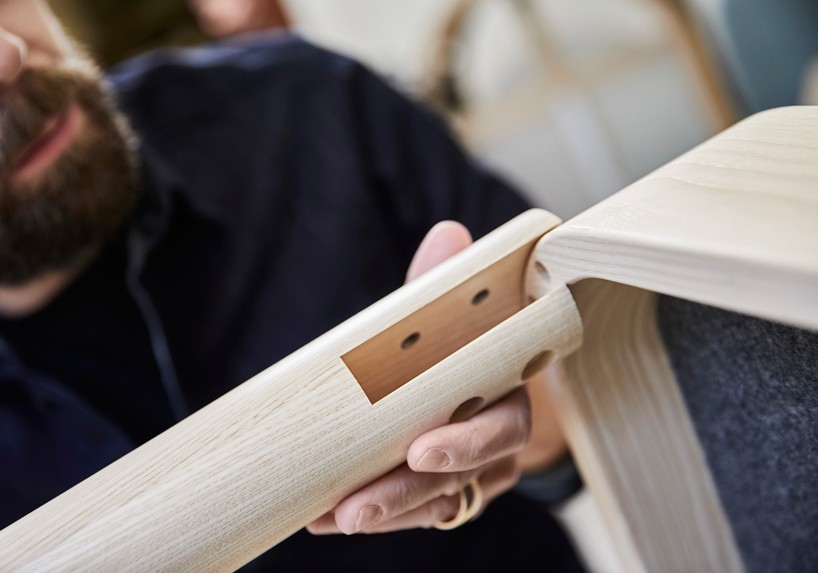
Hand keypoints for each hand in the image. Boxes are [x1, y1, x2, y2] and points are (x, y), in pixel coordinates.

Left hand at [306, 221, 537, 534]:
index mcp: (508, 392)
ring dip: (382, 513)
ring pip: (435, 506)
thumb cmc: (462, 342)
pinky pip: (414, 514)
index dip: (467, 443)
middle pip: (462, 479)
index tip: (421, 448)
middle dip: (407, 494)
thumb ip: (446, 282)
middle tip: (358, 505)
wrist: (480, 374)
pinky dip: (373, 516)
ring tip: (331, 515)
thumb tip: (447, 233)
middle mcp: (497, 442)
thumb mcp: (455, 311)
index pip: (502, 425)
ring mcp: (473, 474)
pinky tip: (323, 517)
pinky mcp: (443, 494)